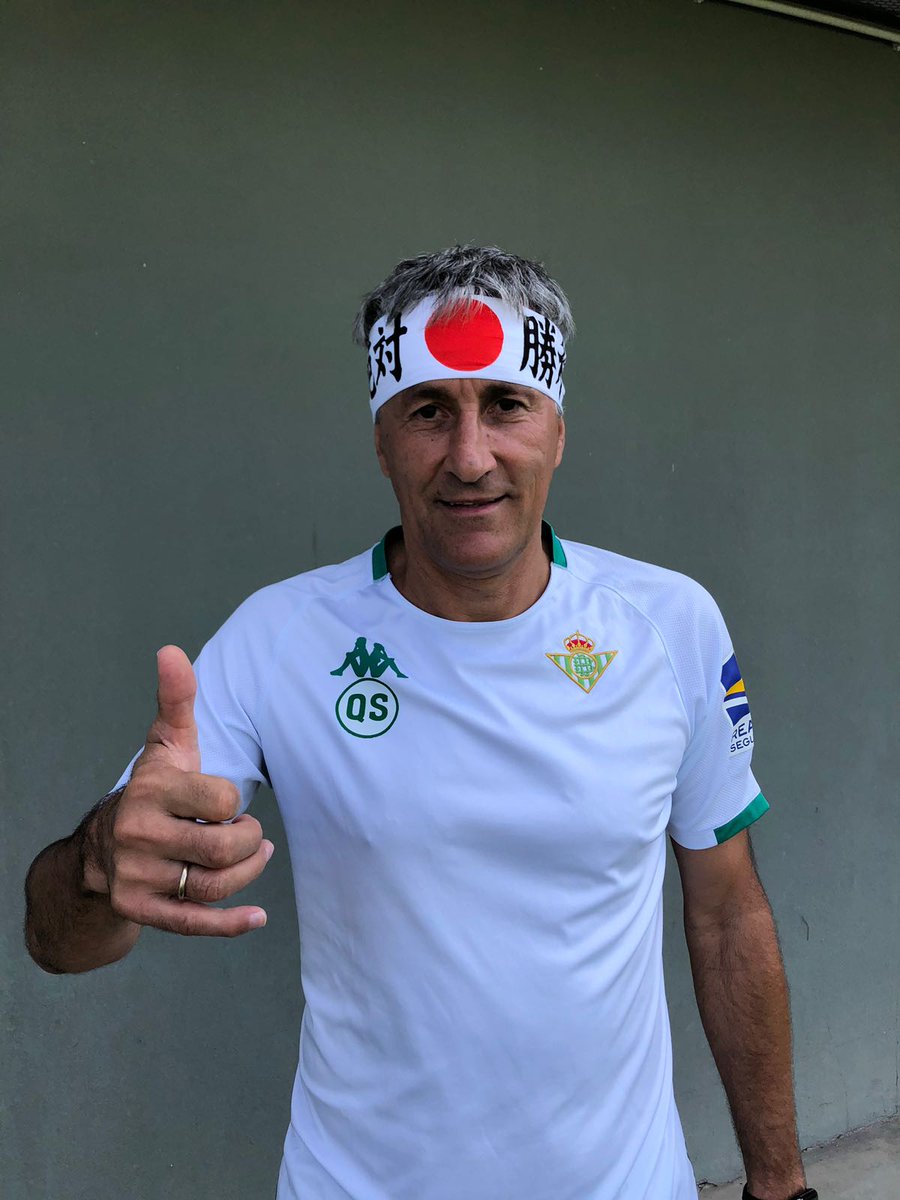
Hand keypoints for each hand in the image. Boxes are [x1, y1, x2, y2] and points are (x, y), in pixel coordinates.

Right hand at [83, 645, 271, 935]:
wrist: (102, 847)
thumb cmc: (155, 789)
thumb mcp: (166, 744)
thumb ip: (176, 699)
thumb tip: (171, 650)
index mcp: (152, 790)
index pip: (223, 802)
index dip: (234, 804)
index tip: (225, 804)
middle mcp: (139, 834)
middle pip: (223, 850)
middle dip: (249, 843)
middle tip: (248, 835)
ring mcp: (137, 875)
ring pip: (214, 886)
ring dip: (247, 875)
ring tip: (253, 857)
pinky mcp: (140, 910)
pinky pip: (193, 923)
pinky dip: (230, 924)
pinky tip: (257, 919)